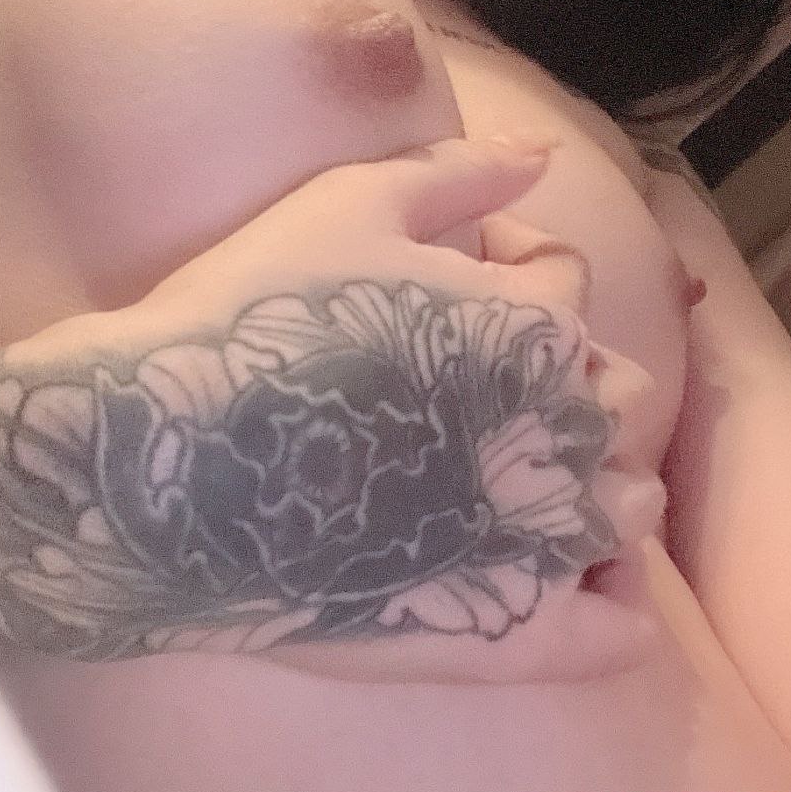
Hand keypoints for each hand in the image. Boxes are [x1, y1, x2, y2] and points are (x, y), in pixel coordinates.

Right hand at [0, 137, 644, 675]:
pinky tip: (563, 580)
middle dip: (560, 378)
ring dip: (593, 478)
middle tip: (467, 392)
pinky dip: (607, 599)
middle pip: (612, 392)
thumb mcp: (347, 206)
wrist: (163, 461)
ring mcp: (535, 539)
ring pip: (627, 504)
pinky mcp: (504, 635)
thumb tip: (540, 156)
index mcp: (527, 325)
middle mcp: (554, 430)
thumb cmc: (247, 321)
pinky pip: (609, 629)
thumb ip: (456, 172)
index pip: (562, 283)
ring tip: (512, 482)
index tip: (441, 295)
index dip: (507, 273)